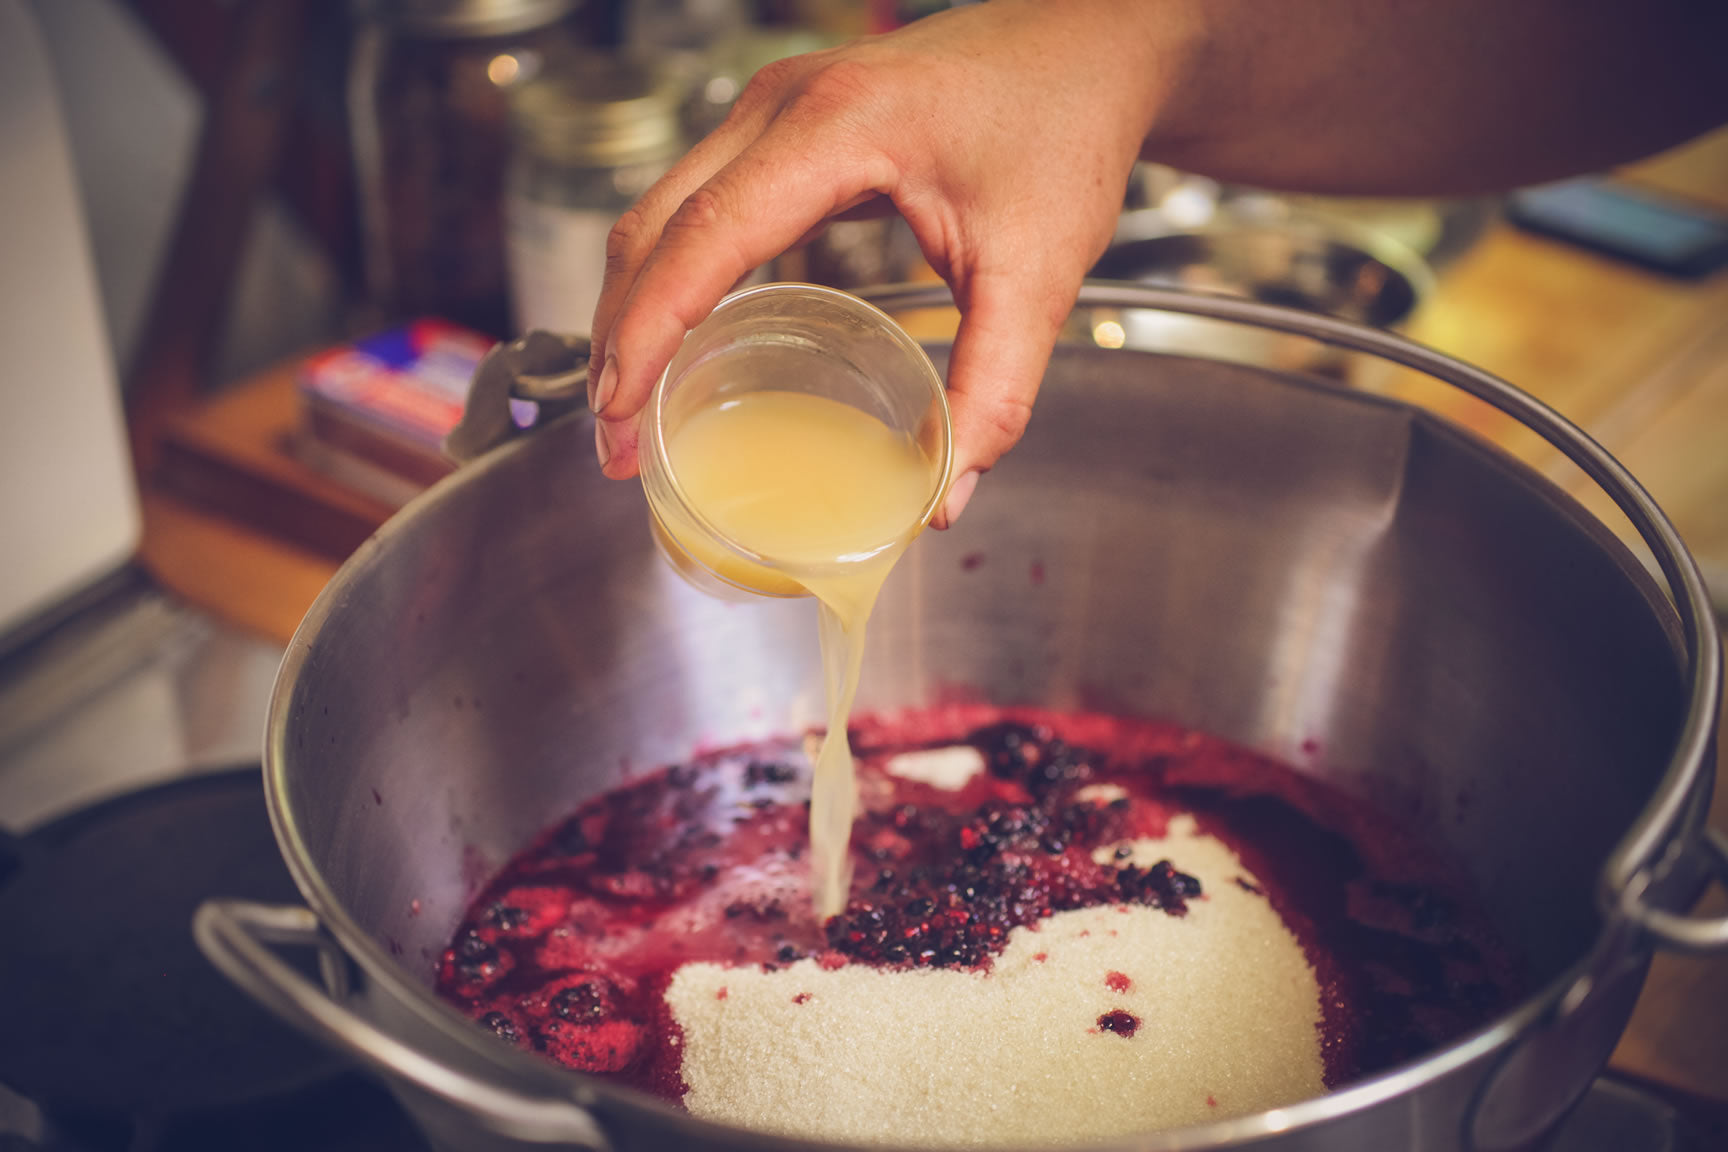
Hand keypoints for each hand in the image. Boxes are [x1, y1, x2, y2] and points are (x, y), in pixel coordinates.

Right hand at [587, 0, 1179, 525]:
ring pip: (663, 210)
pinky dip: (671, 275)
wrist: (1090, 45)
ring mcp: (775, 106)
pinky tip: (676, 339)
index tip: (619, 414)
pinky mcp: (785, 124)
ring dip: (634, 305)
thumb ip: (994, 387)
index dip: (647, 331)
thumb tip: (945, 493)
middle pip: (655, 224)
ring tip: (630, 405)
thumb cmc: (1066, 125)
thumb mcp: (1040, 269)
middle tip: (613, 441)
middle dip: (619, 336)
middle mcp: (784, 104)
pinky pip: (697, 201)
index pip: (705, 236)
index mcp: (836, 126)